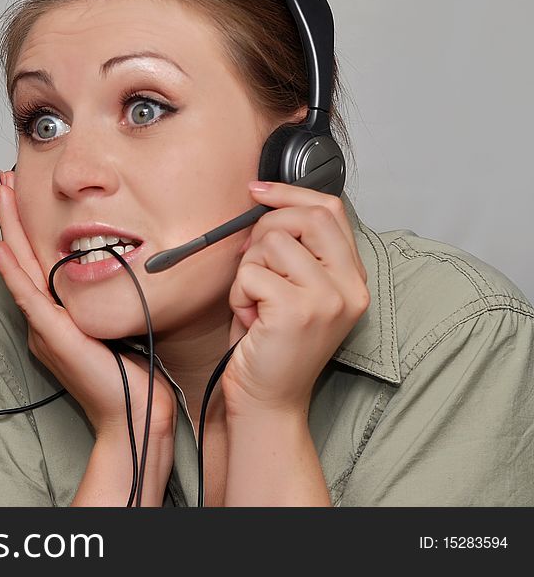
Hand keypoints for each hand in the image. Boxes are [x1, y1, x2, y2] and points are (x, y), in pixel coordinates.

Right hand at [0, 170, 176, 440]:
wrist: (134, 413)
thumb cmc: (130, 377)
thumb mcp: (117, 328)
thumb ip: (105, 305)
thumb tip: (114, 278)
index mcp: (57, 317)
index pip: (37, 263)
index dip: (26, 229)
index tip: (23, 197)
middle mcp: (44, 319)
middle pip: (21, 258)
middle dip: (11, 217)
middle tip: (2, 183)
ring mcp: (45, 327)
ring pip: (19, 268)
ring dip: (7, 229)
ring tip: (0, 196)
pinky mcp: (53, 335)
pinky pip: (27, 295)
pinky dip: (10, 270)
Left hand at [222, 181, 369, 416]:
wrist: (267, 400)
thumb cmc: (270, 344)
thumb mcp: (290, 288)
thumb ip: (292, 250)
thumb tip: (262, 205)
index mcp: (352, 278)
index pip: (330, 210)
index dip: (290, 193)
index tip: (258, 190)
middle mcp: (350, 287)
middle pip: (305, 217)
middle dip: (264, 230)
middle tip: (252, 264)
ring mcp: (328, 299)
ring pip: (272, 243)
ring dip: (247, 270)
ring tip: (254, 302)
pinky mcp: (298, 311)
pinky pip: (252, 272)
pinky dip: (238, 292)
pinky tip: (248, 318)